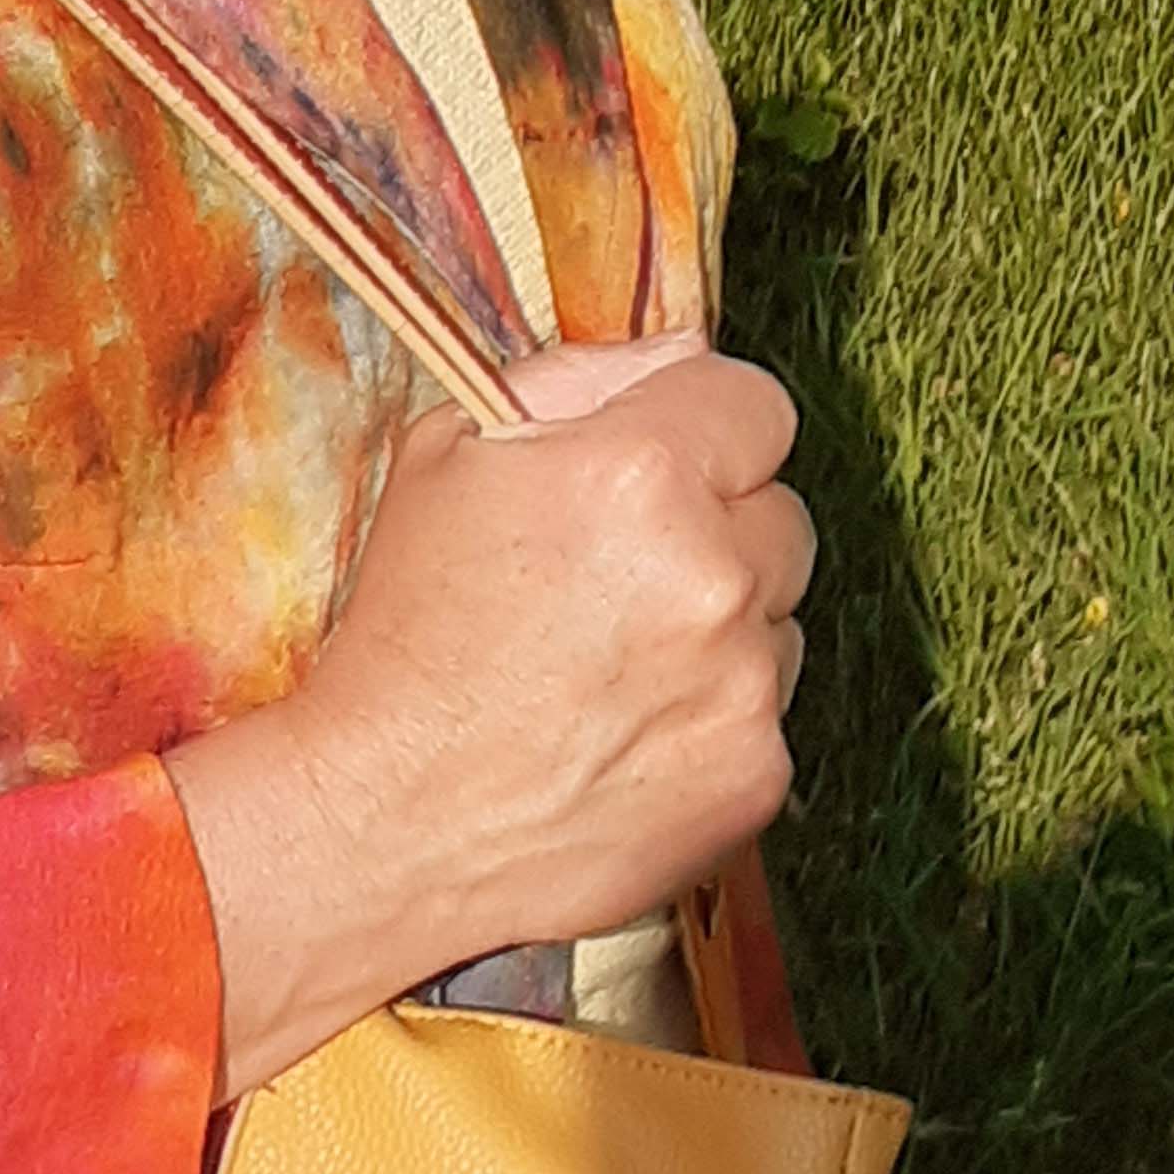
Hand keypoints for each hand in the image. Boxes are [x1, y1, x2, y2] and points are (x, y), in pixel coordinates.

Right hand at [163, 333, 813, 1095]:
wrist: (392, 818)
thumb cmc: (408, 629)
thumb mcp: (447, 455)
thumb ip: (577, 380)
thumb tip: (681, 355)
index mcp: (641, 470)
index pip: (754, 402)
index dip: (705, 426)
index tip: (667, 462)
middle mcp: (713, 571)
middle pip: (780, 508)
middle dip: (718, 525)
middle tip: (621, 573)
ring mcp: (746, 681)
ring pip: (781, 613)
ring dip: (723, 623)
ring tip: (614, 662)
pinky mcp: (759, 774)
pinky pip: (770, 711)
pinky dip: (714, 715)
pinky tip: (627, 730)